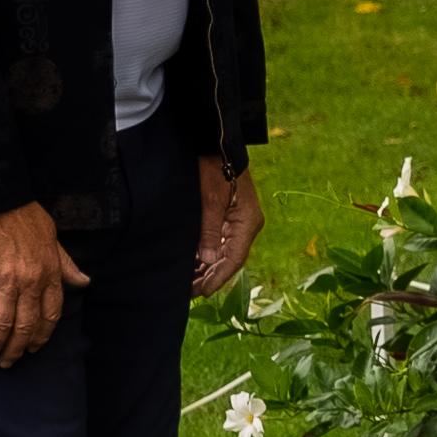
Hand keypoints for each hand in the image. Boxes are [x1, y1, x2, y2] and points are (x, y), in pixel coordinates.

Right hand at [0, 202, 87, 367]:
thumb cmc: (22, 215)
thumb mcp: (52, 237)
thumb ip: (65, 264)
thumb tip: (85, 282)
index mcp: (50, 272)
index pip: (50, 315)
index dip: (41, 336)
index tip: (32, 348)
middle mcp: (30, 281)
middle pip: (25, 326)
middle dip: (16, 349)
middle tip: (7, 362)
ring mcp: (5, 281)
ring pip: (2, 325)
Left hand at [193, 160, 265, 296]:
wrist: (216, 145)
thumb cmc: (214, 168)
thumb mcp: (210, 200)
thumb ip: (210, 231)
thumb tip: (210, 260)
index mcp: (248, 223)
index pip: (235, 258)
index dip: (218, 277)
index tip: (203, 292)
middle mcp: (246, 225)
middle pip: (230, 258)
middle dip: (210, 276)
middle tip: (189, 292)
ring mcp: (238, 221)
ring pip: (224, 252)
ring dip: (207, 267)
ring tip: (188, 282)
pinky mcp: (228, 217)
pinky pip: (219, 242)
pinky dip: (207, 254)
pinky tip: (193, 264)